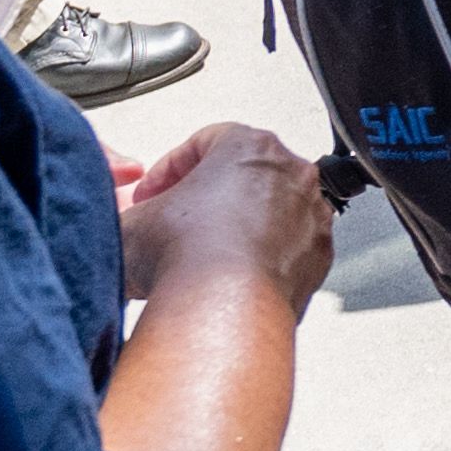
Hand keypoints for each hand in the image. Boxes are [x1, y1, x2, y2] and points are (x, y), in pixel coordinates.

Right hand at [114, 123, 337, 312]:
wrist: (219, 310)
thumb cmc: (184, 257)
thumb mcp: (131, 222)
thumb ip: (132, 212)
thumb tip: (131, 225)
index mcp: (251, 147)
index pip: (206, 140)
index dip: (168, 169)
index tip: (152, 193)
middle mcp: (292, 174)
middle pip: (244, 174)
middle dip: (208, 196)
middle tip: (177, 220)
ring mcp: (312, 215)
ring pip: (271, 210)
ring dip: (239, 226)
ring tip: (202, 254)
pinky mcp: (319, 257)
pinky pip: (288, 247)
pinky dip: (263, 256)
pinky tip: (231, 277)